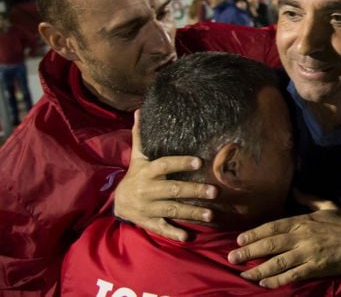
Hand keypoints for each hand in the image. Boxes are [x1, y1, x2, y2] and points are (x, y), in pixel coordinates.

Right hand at [113, 110, 217, 240]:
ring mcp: (148, 208)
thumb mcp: (138, 157)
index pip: (164, 166)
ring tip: (211, 214)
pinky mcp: (149, 222)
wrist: (118, 202)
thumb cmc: (135, 175)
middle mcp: (147, 190)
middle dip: (194, 191)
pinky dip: (174, 233)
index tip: (199, 162)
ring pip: (171, 210)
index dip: (180, 163)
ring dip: (191, 213)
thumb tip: (140, 111)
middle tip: (215, 191)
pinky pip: (162, 228)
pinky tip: (188, 236)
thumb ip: (141, 136)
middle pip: (172, 190)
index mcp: (147, 172)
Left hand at [229, 190, 340, 287]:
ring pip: (277, 262)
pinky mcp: (315, 268)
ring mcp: (308, 254)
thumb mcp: (328, 205)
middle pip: (270, 244)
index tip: (240, 239)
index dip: (255, 233)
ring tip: (243, 273)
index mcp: (303, 221)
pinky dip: (276, 280)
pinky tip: (264, 283)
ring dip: (258, 268)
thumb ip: (309, 198)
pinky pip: (292, 276)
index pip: (273, 226)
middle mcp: (302, 237)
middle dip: (249, 251)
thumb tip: (293, 186)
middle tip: (231, 257)